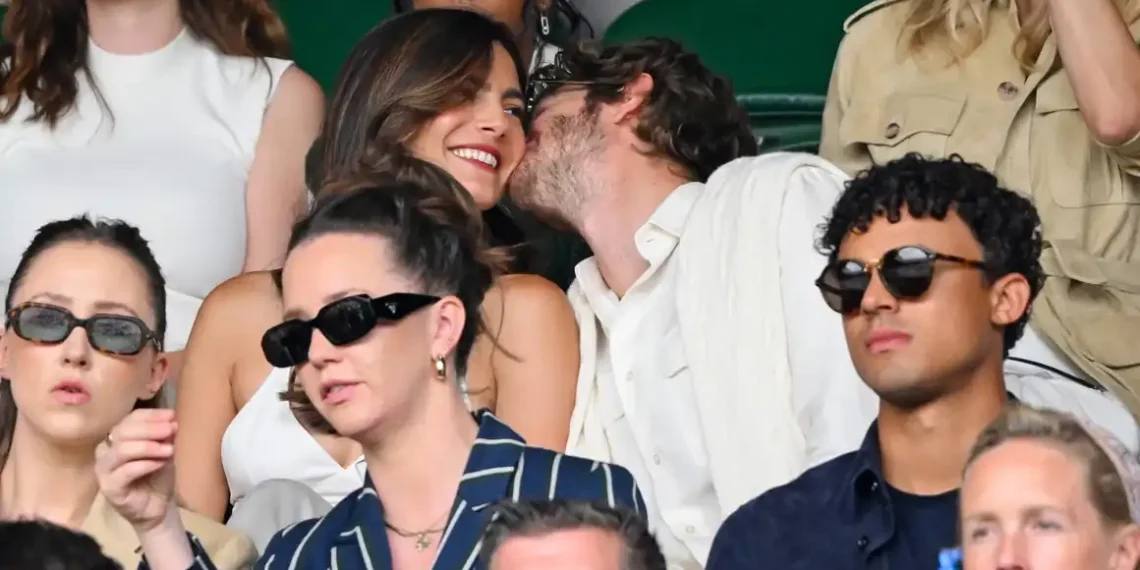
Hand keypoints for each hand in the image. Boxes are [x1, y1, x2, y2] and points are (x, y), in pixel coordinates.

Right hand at [94, 408, 178, 531]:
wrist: (157, 506)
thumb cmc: (157, 476)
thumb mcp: (165, 451)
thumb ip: (165, 437)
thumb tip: (171, 420)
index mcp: (118, 438)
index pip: (130, 419)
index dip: (151, 415)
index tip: (171, 415)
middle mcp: (106, 451)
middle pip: (123, 431)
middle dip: (150, 428)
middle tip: (171, 430)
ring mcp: (104, 470)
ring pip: (121, 450)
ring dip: (148, 446)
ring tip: (169, 449)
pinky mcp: (108, 487)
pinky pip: (125, 472)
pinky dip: (145, 464)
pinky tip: (160, 463)